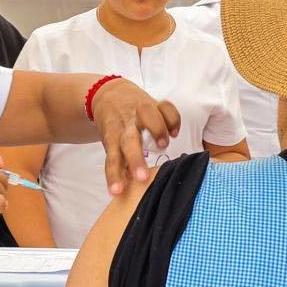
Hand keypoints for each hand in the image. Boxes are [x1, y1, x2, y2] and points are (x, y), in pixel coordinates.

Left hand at [90, 79, 180, 194]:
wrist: (111, 95)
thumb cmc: (114, 127)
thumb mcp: (112, 143)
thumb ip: (120, 164)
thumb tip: (126, 191)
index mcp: (113, 137)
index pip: (111, 158)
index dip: (114, 175)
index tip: (116, 191)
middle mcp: (126, 125)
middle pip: (129, 140)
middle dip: (136, 159)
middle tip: (143, 178)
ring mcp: (140, 112)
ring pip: (147, 115)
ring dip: (157, 129)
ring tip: (164, 145)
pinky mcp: (154, 103)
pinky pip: (166, 107)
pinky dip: (173, 119)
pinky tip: (175, 133)